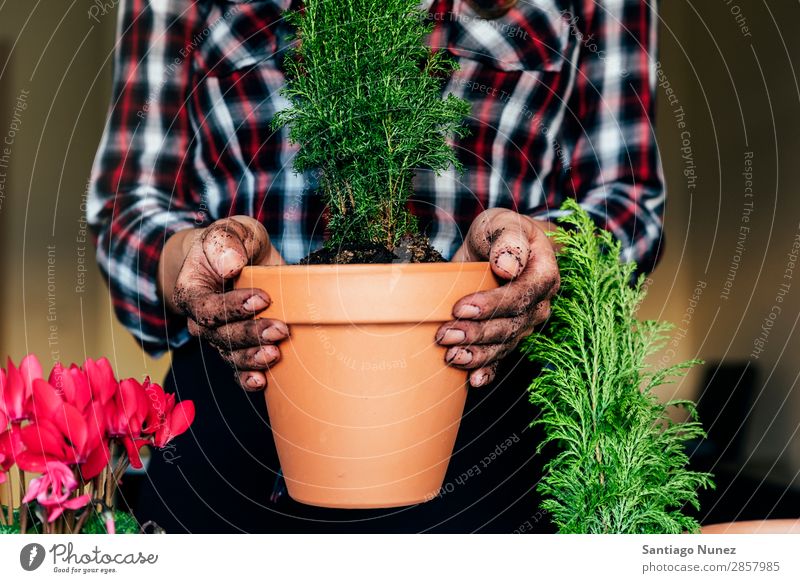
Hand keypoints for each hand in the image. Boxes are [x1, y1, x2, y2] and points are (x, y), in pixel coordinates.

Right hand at [161, 216, 287, 390]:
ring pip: (230, 355)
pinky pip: (238, 370)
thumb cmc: (232, 245)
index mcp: (192, 291)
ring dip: (253, 358)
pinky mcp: (238, 347)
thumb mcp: (230, 231)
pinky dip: (248, 379)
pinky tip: (262, 381)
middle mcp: (200, 320)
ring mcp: (219, 337)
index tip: (263, 298)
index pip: (207, 307)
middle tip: (281, 329)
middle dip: (251, 335)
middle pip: (220, 336)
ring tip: (276, 353)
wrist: (238, 260)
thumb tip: (232, 266)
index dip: (232, 307)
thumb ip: (226, 242)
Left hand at [436, 209, 559, 386]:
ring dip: (476, 354)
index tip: (461, 308)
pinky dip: (488, 371)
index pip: (521, 296)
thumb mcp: (502, 223)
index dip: (492, 305)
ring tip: (451, 356)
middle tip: (445, 335)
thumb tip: (507, 266)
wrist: (498, 246)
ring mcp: (525, 323)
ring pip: (504, 344)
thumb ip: (508, 240)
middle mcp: (539, 303)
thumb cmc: (499, 232)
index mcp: (543, 274)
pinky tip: (473, 380)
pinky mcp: (508, 335)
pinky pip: (502, 358)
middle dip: (476, 333)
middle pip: (510, 325)